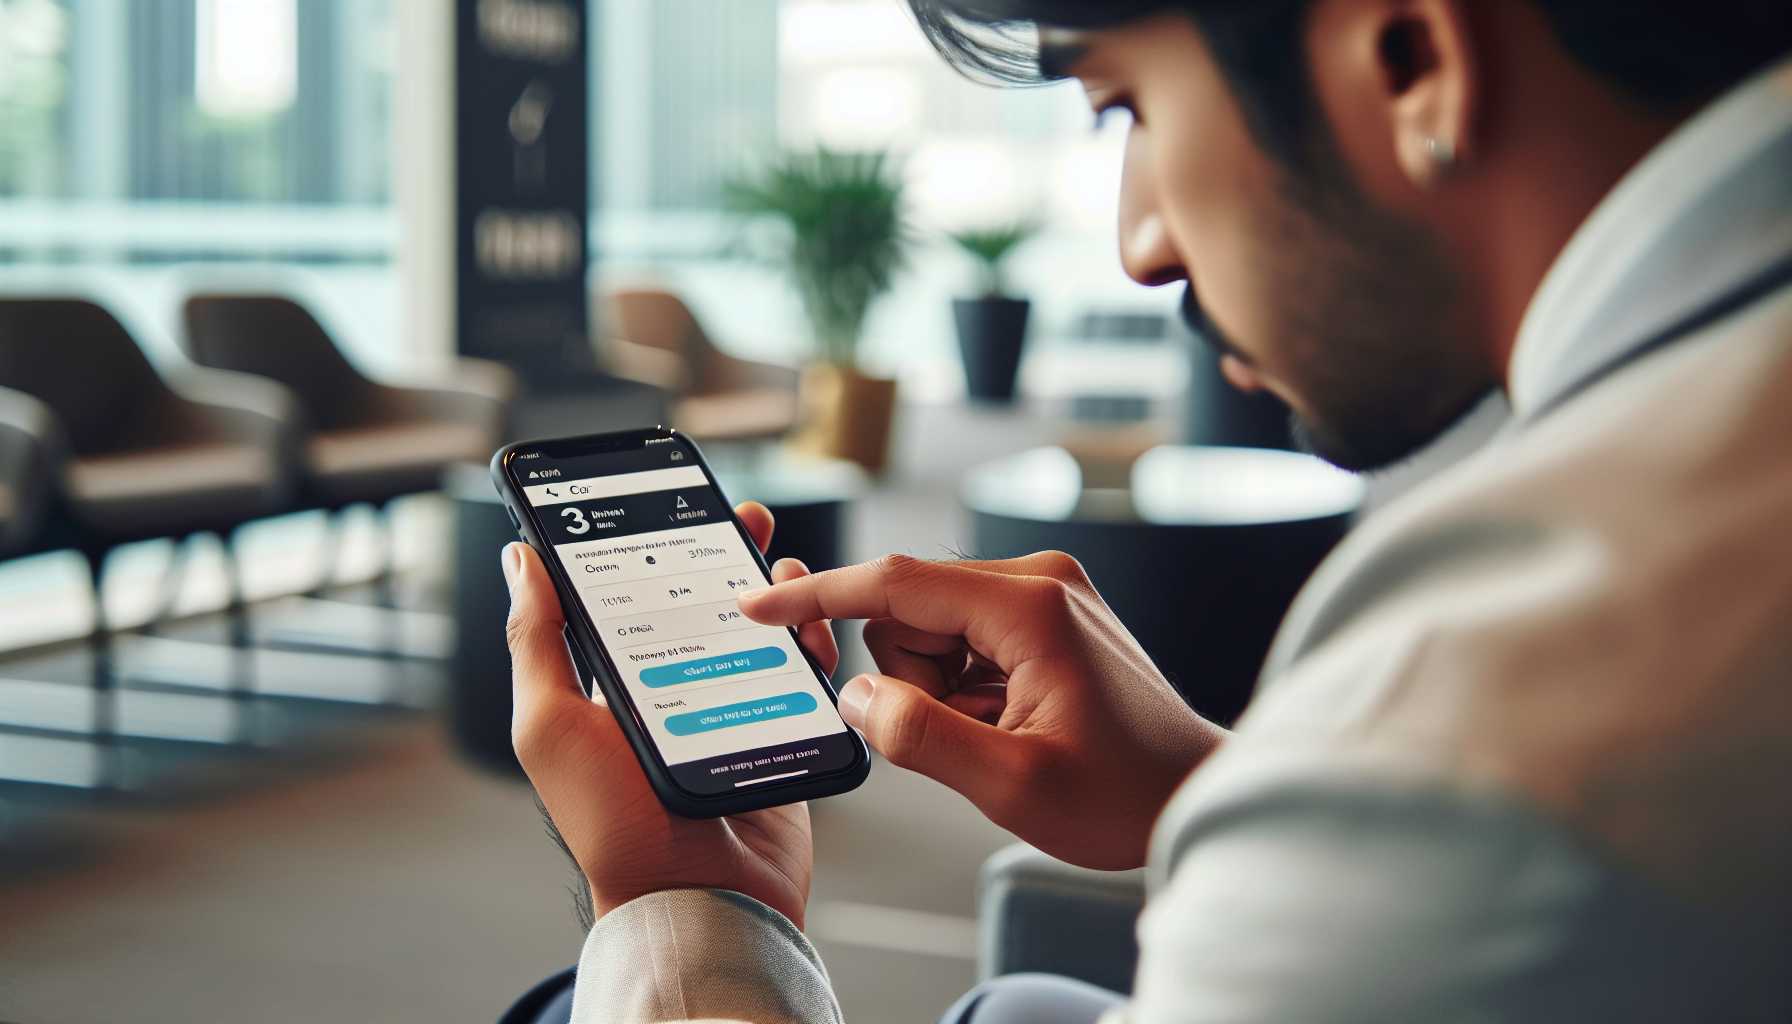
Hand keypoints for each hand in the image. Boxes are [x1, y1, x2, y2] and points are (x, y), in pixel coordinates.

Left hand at [503, 501, 838, 925]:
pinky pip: (805, 678)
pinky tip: (815, 632)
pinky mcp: (781, 735)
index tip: (674, 503)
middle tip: (747, 519)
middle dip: (728, 553)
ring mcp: (733, 711)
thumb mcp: (550, 722)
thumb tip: (520, 560)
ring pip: (763, 630)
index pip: (637, 596)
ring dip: (779, 593)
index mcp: (616, 682)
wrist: (692, 895)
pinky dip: (814, 647)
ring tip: (786, 571)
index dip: (655, 547)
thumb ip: (536, 640)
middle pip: (708, 601)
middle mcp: (676, 690)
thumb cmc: (610, 821)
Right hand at [740, 551, 1224, 868]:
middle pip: (909, 610)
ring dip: (939, 688)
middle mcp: (1037, 580)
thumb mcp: (1011, 784)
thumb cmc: (1122, 796)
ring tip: (998, 733)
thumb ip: (921, 737)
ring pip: (929, 627)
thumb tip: (857, 696)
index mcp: (1029, 606)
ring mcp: (1043, 594)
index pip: (896, 583)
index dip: (819, 595)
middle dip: (914, 680)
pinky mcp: (1044, 614)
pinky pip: (962, 639)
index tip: (759, 607)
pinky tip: (1008, 722)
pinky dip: (963, 686)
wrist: (1190, 795)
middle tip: (971, 735)